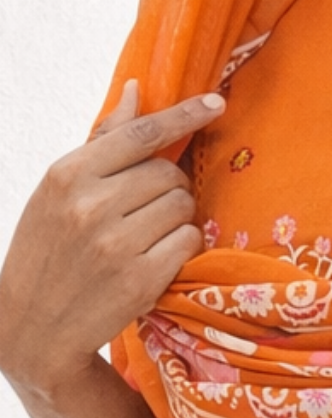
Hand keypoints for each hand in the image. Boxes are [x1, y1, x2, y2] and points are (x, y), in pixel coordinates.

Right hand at [0, 81, 225, 397]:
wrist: (29, 326)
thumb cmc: (49, 248)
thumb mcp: (59, 191)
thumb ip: (103, 142)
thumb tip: (135, 90)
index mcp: (68, 175)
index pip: (141, 134)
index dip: (184, 115)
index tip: (215, 103)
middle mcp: (90, 206)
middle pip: (170, 172)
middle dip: (170, 185)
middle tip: (147, 207)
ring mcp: (115, 245)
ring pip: (184, 206)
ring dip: (177, 216)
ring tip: (146, 234)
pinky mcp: (139, 280)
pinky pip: (189, 241)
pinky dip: (182, 246)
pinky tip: (155, 257)